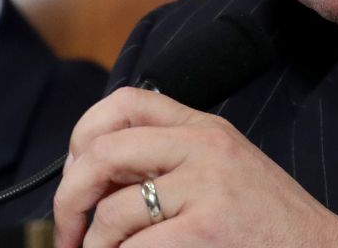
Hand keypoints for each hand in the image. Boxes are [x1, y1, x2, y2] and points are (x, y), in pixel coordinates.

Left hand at [52, 87, 337, 247]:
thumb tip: (96, 172)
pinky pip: (135, 246)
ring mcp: (207, 186)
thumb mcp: (225, 167)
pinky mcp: (207, 227)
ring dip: (93, 246)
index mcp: (205, 127)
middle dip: (69, 196)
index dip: (83, 135)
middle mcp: (204, 146)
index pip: (124, 102)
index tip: (73, 174)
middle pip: (103, 151)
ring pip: (113, 210)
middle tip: (67, 231)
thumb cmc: (270, 222)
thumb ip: (172, 158)